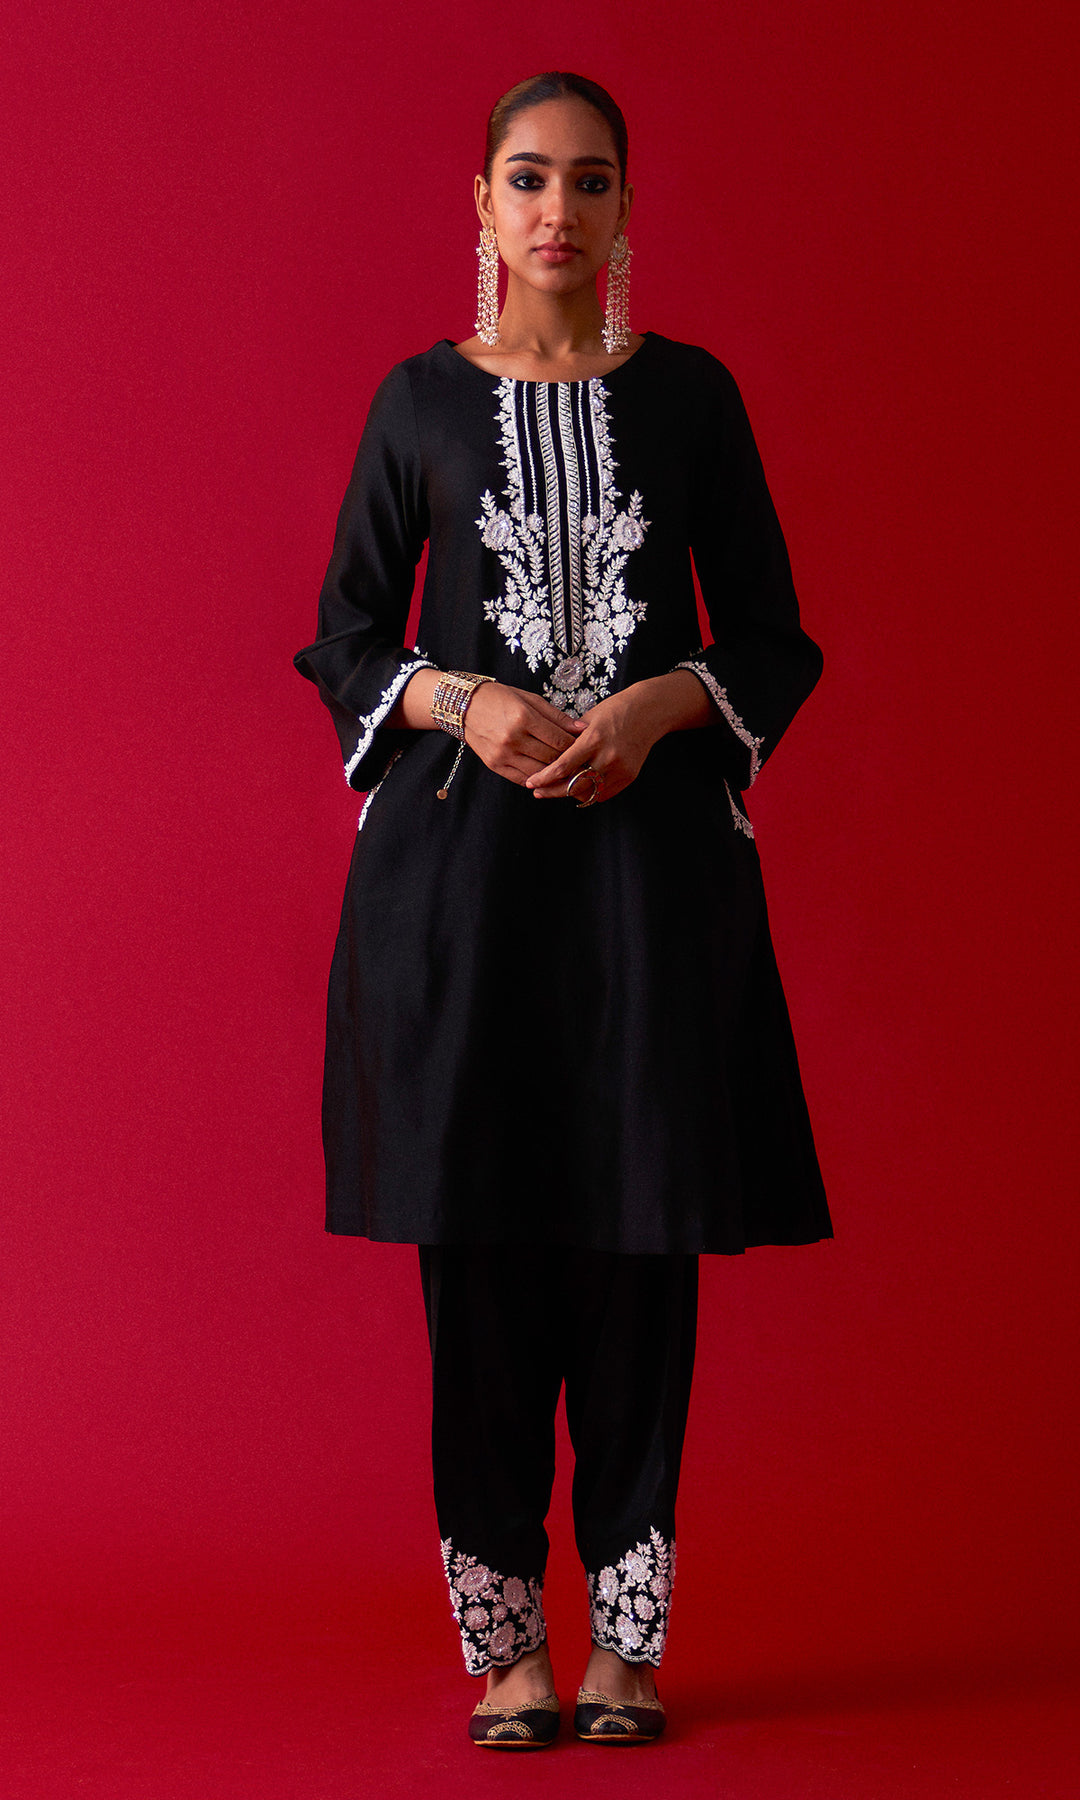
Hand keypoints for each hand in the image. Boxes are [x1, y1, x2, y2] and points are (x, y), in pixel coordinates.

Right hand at [463, 681, 584, 785]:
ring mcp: (502, 753)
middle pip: (551, 757)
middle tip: (578, 760)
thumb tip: (581, 729)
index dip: (575, 745)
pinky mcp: (494, 765)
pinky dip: (536, 779)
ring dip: (554, 773)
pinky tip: (544, 774)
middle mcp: (513, 738)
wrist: (465, 706)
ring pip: (539, 772)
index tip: (581, 746)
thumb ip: (556, 716)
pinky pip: (522, 779)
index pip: (559, 740)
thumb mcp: (529, 699)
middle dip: (568, 760)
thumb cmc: (499, 698)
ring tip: (564, 769)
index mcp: (524, 717)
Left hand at [524, 671, 714, 803]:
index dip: (544, 778)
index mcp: (594, 739)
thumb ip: (568, 740)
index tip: (531, 782)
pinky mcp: (629, 776)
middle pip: (573, 785)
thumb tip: (545, 757)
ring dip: (569, 794)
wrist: (648, 712)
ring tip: (555, 790)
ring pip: (588, 793)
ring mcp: (620, 768)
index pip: (563, 767)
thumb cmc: (613, 711)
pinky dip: (588, 793)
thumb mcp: (587, 720)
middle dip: (552, 791)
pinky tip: (577, 789)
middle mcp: (607, 756)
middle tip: (537, 792)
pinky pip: (603, 794)